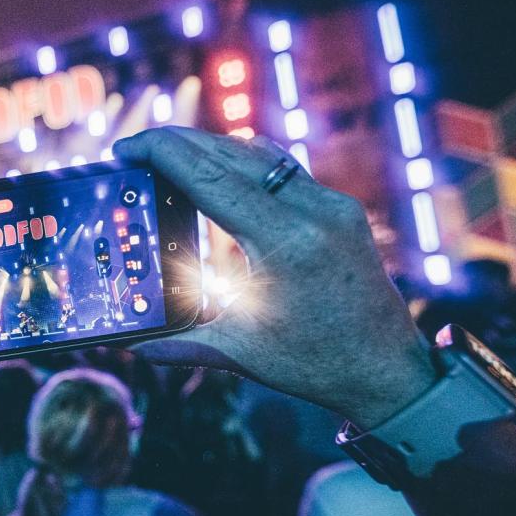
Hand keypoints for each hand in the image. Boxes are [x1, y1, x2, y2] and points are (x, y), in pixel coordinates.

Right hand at [113, 128, 435, 429]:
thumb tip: (131, 344)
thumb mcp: (241, 351)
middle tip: (135, 148)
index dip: (162, 154)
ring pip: (259, 155)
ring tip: (168, 157)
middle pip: (231, 153)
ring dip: (211, 149)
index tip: (125, 148)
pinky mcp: (341, 209)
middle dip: (178, 143)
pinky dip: (244, 163)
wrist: (390, 372)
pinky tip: (218, 173)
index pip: (210, 177)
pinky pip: (284, 170)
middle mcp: (314, 211)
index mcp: (285, 242)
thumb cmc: (318, 365)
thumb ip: (180, 343)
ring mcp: (332, 205)